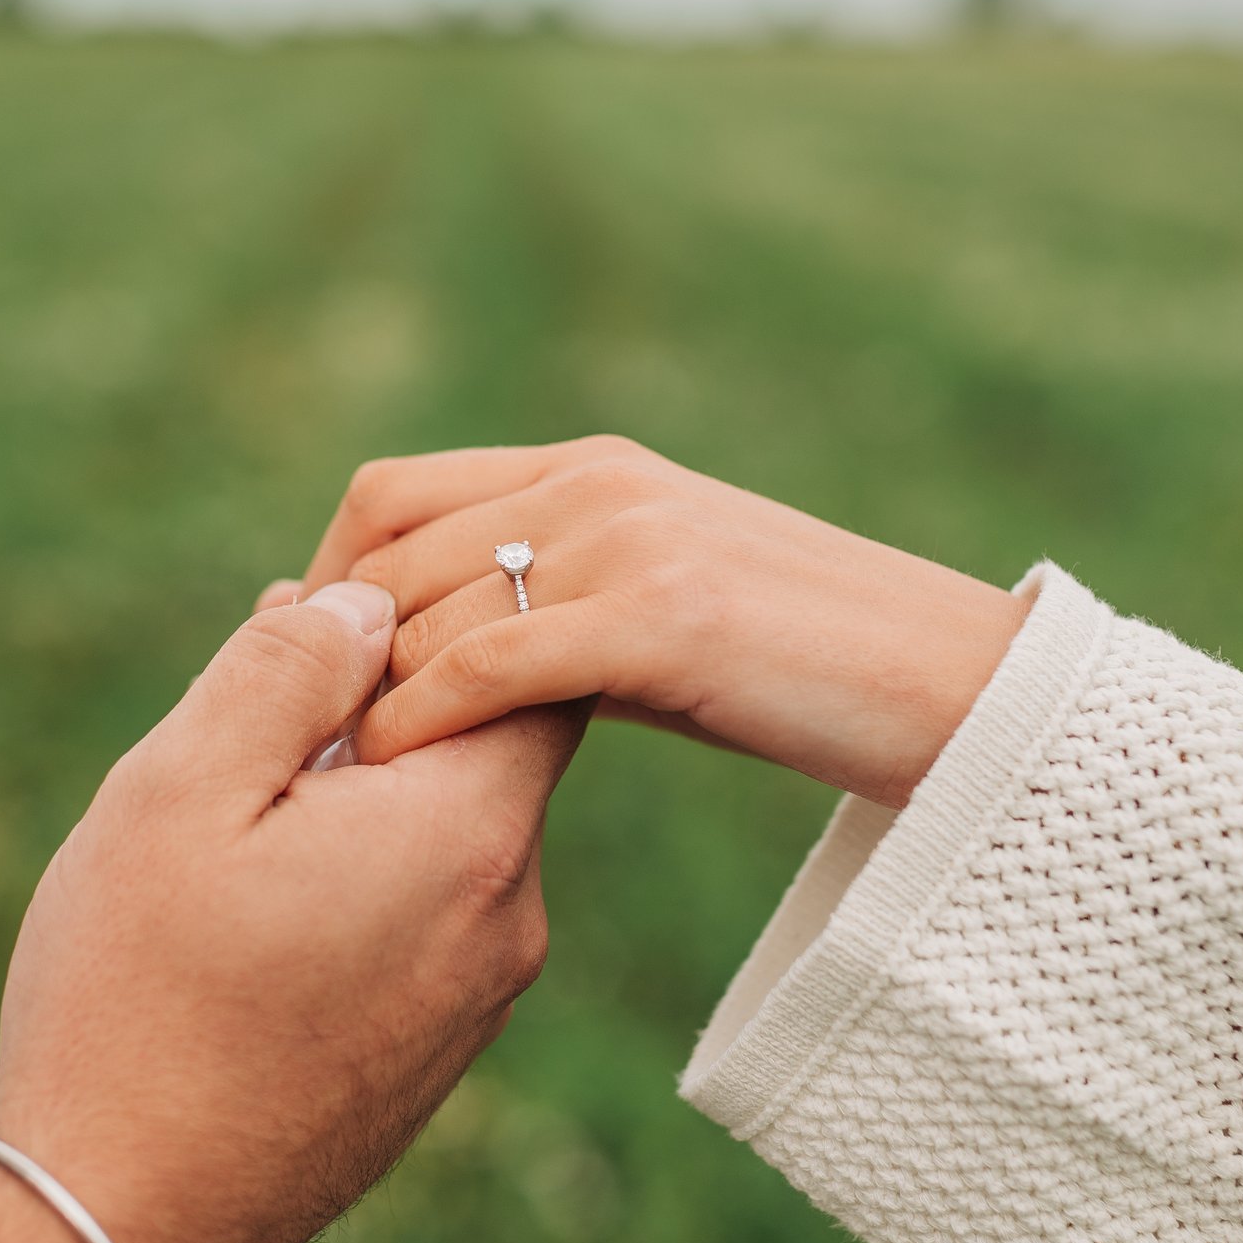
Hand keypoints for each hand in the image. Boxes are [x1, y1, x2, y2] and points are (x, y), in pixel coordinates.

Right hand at [0, 582, 586, 1242]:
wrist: (124, 1226)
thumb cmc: (137, 1001)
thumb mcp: (180, 790)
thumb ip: (284, 670)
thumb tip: (360, 601)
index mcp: (468, 832)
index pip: (537, 662)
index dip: (444, 614)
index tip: (339, 617)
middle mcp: (508, 915)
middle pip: (486, 746)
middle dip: (383, 709)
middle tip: (251, 719)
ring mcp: (481, 996)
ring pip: (446, 834)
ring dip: (361, 801)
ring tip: (231, 827)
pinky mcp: (439, 1052)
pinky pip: (425, 916)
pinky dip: (359, 880)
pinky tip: (250, 912)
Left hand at [276, 437, 1028, 807]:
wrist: (957, 689)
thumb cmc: (811, 671)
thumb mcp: (667, 611)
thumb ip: (566, 609)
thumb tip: (460, 662)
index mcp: (589, 467)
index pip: (394, 495)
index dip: (325, 581)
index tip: (302, 676)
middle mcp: (594, 482)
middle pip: (385, 545)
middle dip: (320, 645)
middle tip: (285, 738)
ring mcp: (625, 541)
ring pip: (424, 605)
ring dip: (357, 692)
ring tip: (319, 772)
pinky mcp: (657, 617)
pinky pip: (483, 665)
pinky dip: (415, 720)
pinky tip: (386, 774)